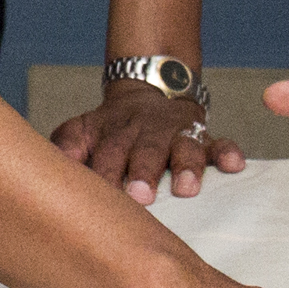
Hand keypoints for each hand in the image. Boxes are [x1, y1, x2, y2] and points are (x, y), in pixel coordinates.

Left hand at [53, 79, 246, 204]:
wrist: (150, 91)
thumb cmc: (111, 129)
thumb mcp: (82, 130)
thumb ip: (66, 147)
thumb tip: (54, 165)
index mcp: (112, 132)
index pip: (106, 153)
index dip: (103, 172)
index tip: (100, 193)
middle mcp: (146, 132)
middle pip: (144, 151)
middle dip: (143, 173)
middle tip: (140, 196)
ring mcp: (177, 134)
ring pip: (184, 148)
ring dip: (186, 167)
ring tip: (186, 189)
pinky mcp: (205, 136)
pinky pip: (220, 142)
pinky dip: (227, 152)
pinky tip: (234, 165)